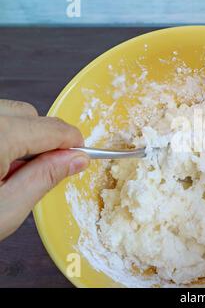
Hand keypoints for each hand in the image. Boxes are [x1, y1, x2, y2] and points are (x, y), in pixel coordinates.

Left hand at [0, 99, 89, 240]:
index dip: (73, 143)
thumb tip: (77, 159)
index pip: (51, 129)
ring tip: (7, 169)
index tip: (80, 156)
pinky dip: (3, 134)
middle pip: (30, 114)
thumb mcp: (7, 209)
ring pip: (10, 112)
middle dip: (43, 139)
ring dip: (21, 135)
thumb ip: (45, 178)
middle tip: (36, 171)